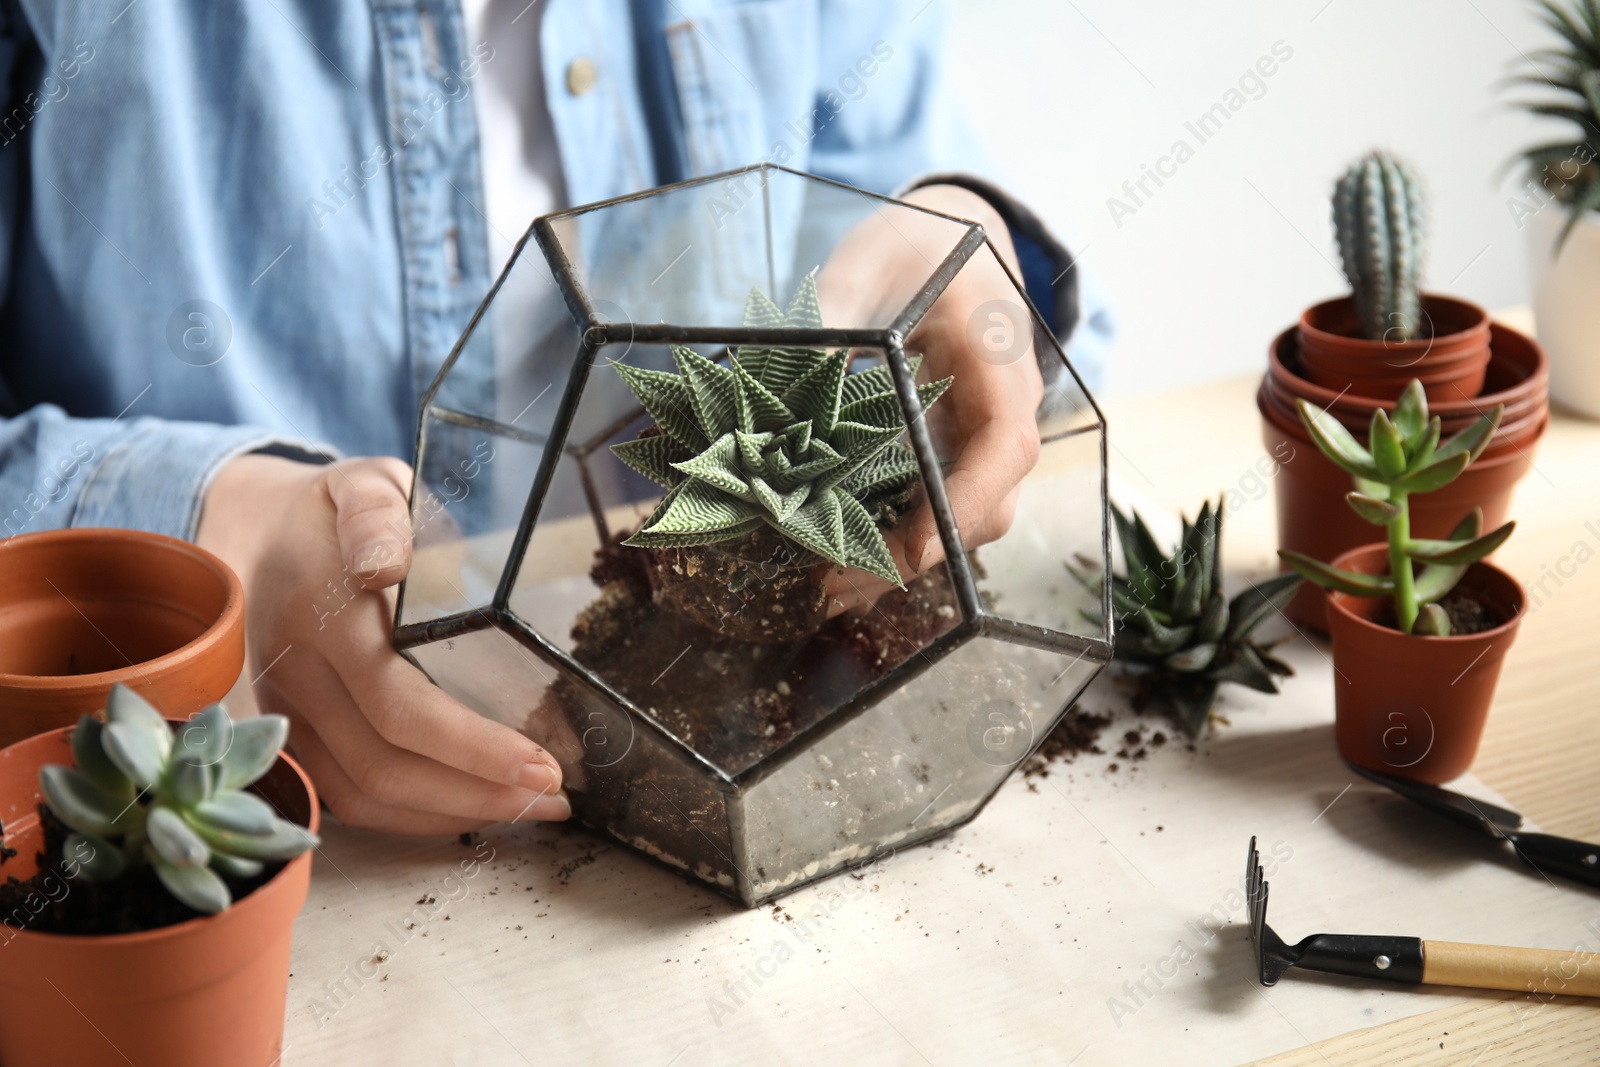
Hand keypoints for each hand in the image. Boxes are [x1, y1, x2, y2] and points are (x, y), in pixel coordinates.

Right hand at [197, 454, 570, 834]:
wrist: (263, 532)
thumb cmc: (340, 512)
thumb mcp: (366, 485)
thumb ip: (378, 514)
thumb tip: (384, 563)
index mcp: (322, 615)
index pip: (399, 706)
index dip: (473, 748)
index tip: (542, 764)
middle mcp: (296, 673)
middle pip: (385, 766)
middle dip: (477, 792)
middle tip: (555, 796)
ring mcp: (285, 712)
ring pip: (364, 795)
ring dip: (451, 814)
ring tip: (529, 810)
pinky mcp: (290, 736)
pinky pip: (346, 798)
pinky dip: (411, 816)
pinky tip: (470, 808)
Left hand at [815, 183, 1044, 611]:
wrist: (955, 235)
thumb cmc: (922, 241)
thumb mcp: (876, 255)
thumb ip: (838, 304)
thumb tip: (790, 365)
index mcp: (1000, 362)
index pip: (1005, 446)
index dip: (965, 502)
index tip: (913, 545)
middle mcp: (1003, 412)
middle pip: (986, 506)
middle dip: (916, 554)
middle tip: (834, 584)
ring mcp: (981, 438)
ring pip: (962, 520)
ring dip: (900, 558)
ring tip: (827, 586)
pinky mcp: (952, 450)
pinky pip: (936, 507)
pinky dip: (893, 538)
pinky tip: (837, 556)